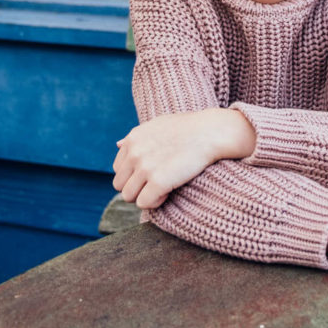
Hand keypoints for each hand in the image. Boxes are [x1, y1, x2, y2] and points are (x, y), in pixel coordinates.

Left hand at [113, 109, 255, 209]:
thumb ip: (136, 136)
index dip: (134, 175)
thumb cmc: (188, 128)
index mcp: (132, 139)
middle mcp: (134, 153)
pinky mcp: (158, 182)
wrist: (210, 132)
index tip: (152, 173)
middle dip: (137, 187)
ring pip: (129, 196)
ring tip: (163, 187)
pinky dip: (155, 202)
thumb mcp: (157, 125)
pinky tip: (168, 192)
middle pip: (120, 185)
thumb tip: (118, 144)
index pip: (118, 169)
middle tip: (156, 183)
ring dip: (145, 196)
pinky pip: (144, 203)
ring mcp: (145, 168)